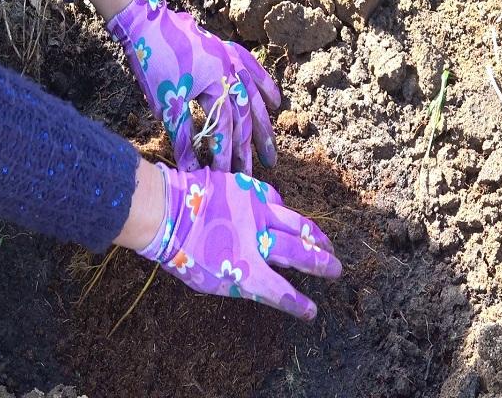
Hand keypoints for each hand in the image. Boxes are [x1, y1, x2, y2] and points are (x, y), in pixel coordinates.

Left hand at [108, 0, 280, 174]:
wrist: (144, 22)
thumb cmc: (153, 63)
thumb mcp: (167, 104)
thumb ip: (183, 137)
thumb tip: (192, 169)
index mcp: (216, 86)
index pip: (224, 129)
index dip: (223, 154)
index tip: (224, 175)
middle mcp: (230, 73)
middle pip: (243, 118)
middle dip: (248, 149)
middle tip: (255, 172)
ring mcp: (231, 60)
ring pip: (253, 98)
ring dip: (263, 127)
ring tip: (270, 153)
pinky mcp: (227, 51)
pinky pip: (253, 69)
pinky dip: (265, 85)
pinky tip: (276, 103)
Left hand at [138, 164, 341, 319]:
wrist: (164, 211)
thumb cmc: (180, 253)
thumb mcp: (210, 281)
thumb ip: (241, 280)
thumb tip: (262, 279)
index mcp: (246, 271)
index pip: (282, 292)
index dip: (299, 304)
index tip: (312, 311)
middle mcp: (258, 240)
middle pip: (300, 253)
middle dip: (321, 263)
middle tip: (337, 268)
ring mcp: (256, 211)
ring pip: (296, 223)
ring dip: (315, 235)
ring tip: (326, 243)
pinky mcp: (249, 190)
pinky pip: (275, 200)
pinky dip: (284, 212)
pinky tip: (287, 216)